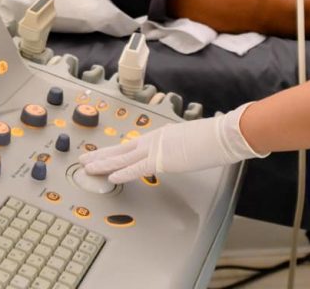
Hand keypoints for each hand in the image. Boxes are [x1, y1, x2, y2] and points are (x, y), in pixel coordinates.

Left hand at [80, 103, 266, 183]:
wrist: (224, 132)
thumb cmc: (214, 137)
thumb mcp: (191, 143)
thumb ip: (180, 149)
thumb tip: (180, 153)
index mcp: (161, 136)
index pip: (133, 145)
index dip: (115, 150)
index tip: (103, 154)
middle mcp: (155, 139)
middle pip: (122, 149)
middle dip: (101, 155)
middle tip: (85, 159)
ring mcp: (158, 148)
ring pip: (124, 157)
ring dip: (104, 163)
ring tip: (88, 167)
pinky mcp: (164, 159)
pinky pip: (139, 168)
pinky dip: (123, 172)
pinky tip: (111, 176)